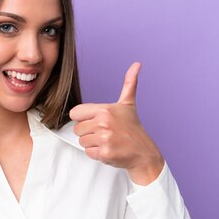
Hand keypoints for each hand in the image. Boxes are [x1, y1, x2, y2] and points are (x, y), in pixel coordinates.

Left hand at [69, 62, 163, 185]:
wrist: (144, 153)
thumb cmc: (133, 129)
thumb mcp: (128, 104)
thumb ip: (129, 84)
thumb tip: (137, 64)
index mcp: (105, 109)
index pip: (75, 113)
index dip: (84, 118)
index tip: (96, 121)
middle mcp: (103, 123)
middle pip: (77, 129)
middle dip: (88, 133)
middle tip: (105, 133)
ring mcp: (104, 138)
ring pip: (82, 141)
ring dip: (92, 144)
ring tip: (108, 141)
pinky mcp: (104, 153)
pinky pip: (88, 153)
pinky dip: (97, 154)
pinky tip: (109, 149)